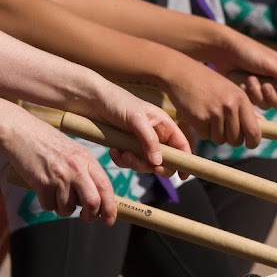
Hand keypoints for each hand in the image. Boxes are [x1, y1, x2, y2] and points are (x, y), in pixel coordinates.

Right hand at [0, 113, 120, 222]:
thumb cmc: (47, 142)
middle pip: (93, 203)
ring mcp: (58, 176)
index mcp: (86, 159)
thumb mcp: (73, 151)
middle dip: (91, 216)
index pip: (106, 187)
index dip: (111, 207)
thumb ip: (85, 171)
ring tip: (57, 194)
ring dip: (63, 208)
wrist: (20, 132)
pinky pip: (49, 206)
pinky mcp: (41, 183)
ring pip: (68, 208)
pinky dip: (47, 204)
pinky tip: (43, 190)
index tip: (109, 219)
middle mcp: (76, 168)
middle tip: (85, 216)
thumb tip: (96, 199)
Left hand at [75, 82, 192, 173]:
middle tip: (142, 164)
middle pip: (164, 160)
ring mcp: (140, 142)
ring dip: (133, 163)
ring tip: (121, 152)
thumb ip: (150, 141)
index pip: (180, 144)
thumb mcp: (136, 119)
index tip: (183, 175)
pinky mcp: (125, 147)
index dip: (185, 160)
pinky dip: (122, 161)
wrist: (91, 100)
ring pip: (145, 164)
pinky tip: (113, 151)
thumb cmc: (116, 102)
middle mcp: (154, 134)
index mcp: (163, 124)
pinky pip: (129, 163)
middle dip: (152, 165)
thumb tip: (158, 162)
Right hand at [163, 65, 262, 148]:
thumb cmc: (207, 82)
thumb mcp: (231, 90)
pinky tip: (198, 115)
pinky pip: (205, 136)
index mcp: (241, 99)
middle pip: (236, 140)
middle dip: (230, 138)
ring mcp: (215, 113)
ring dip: (214, 134)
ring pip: (220, 140)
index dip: (252, 142)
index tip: (248, 144)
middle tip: (222, 127)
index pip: (254, 131)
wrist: (181, 73)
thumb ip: (246, 108)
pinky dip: (202, 130)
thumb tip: (262, 124)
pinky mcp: (199, 119)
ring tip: (209, 116)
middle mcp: (230, 106)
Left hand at [205, 28, 276, 111]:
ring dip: (257, 94)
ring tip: (249, 79)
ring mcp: (262, 90)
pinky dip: (247, 94)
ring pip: (266, 105)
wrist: (224, 51)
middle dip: (273, 97)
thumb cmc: (249, 52)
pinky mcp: (249, 94)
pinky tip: (242, 83)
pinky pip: (252, 104)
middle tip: (265, 86)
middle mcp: (276, 83)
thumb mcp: (270, 62)